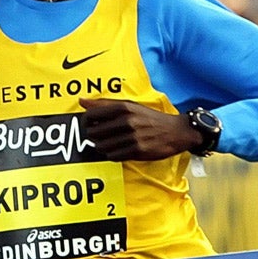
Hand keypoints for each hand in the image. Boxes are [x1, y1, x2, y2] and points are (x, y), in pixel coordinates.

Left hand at [79, 98, 201, 160]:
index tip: (88, 125)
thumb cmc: (149, 118)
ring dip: (102, 147)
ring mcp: (132, 137)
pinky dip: (112, 155)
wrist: (175, 131)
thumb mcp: (130, 106)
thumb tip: (82, 102)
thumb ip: (104, 104)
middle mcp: (127, 121)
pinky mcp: (137, 151)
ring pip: (102, 146)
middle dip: (93, 136)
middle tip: (99, 136)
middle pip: (94, 133)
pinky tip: (117, 150)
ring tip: (109, 144)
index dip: (85, 122)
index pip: (91, 115)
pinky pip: (113, 156)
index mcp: (123, 107)